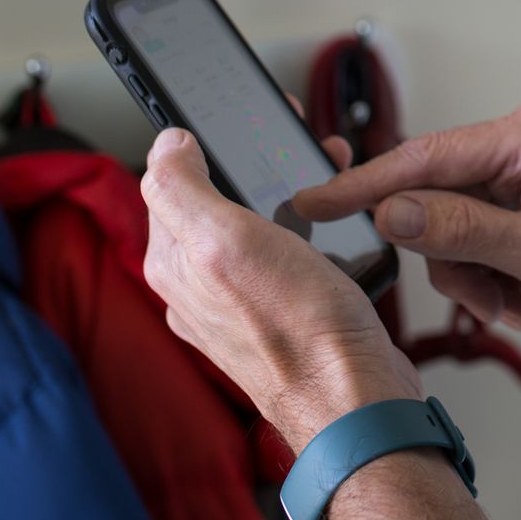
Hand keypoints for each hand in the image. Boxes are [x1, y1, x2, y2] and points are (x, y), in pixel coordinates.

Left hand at [140, 127, 420, 448]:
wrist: (353, 394)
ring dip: (288, 195)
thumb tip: (167, 145)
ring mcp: (241, 302)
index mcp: (175, 262)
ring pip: (256, 225)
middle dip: (255, 166)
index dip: (206, 144)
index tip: (241, 125)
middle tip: (294, 148)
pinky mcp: (282, 311)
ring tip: (324, 181)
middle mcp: (201, 285)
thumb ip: (182, 187)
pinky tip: (332, 228)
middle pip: (218, 201)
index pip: (171, 181)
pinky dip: (310, 230)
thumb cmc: (297, 328)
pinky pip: (287, 254)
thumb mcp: (226, 240)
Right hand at [289, 100, 520, 331]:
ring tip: (510, 305)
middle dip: (452, 259)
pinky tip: (516, 298)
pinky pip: (465, 235)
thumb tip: (394, 212)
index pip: (426, 156)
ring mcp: (513, 170)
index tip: (313, 201)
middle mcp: (516, 142)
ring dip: (470, 276)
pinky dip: (483, 275)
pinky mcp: (512, 197)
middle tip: (486, 301)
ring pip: (443, 225)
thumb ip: (466, 231)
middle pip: (432, 197)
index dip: (365, 183)